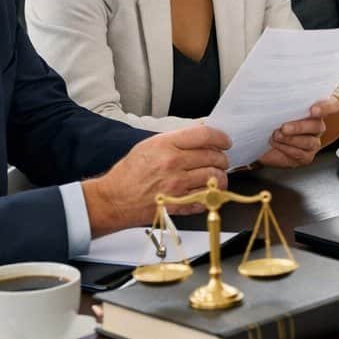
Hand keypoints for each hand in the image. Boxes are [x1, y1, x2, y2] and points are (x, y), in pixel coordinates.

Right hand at [83, 125, 231, 236]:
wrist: (113, 199)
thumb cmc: (129, 173)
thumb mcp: (150, 145)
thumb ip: (177, 139)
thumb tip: (202, 133)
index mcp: (166, 145)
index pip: (205, 135)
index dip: (221, 137)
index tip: (225, 142)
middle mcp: (173, 163)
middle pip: (214, 156)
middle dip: (221, 158)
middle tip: (220, 160)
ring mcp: (177, 185)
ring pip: (215, 177)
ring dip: (221, 177)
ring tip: (217, 176)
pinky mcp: (179, 204)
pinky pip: (207, 198)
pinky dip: (211, 195)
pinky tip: (207, 191)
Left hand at [256, 95, 338, 168]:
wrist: (260, 137)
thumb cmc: (270, 117)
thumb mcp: (275, 104)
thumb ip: (281, 97)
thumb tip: (274, 89)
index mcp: (316, 107)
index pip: (331, 105)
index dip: (326, 107)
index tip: (313, 110)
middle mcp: (317, 125)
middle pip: (318, 125)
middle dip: (300, 127)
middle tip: (284, 127)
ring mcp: (313, 141)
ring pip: (310, 142)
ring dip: (291, 139)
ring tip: (276, 135)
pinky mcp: (305, 155)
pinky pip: (301, 154)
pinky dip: (287, 149)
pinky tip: (276, 143)